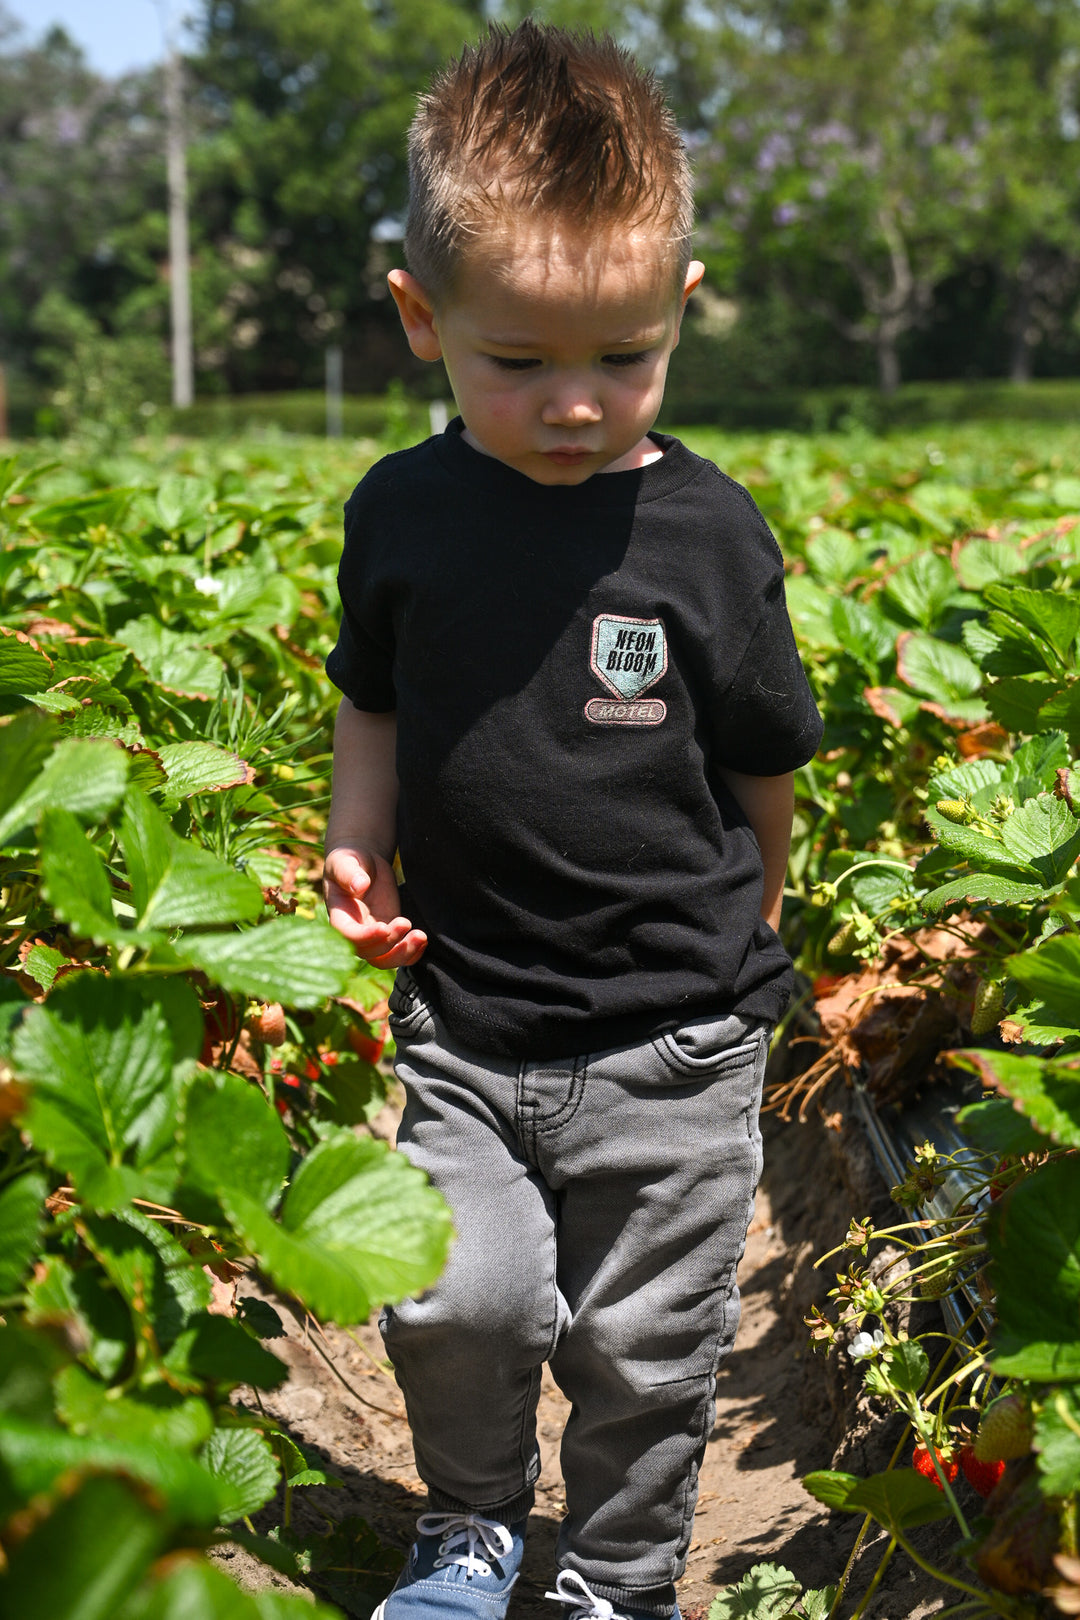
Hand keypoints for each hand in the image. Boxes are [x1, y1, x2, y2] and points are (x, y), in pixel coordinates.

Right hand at [323, 845, 426, 966]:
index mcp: (340, 915)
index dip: (365, 937)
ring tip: (421, 936)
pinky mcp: (389, 932)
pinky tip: (423, 940)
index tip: (384, 927)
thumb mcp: (345, 860)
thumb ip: (349, 873)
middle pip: (368, 953)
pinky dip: (411, 954)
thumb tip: (360, 885)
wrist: (364, 863)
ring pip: (383, 959)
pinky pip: (397, 953)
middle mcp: (354, 930)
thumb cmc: (349, 859)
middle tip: (406, 922)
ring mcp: (372, 934)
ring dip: (403, 954)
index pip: (348, 936)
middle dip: (389, 944)